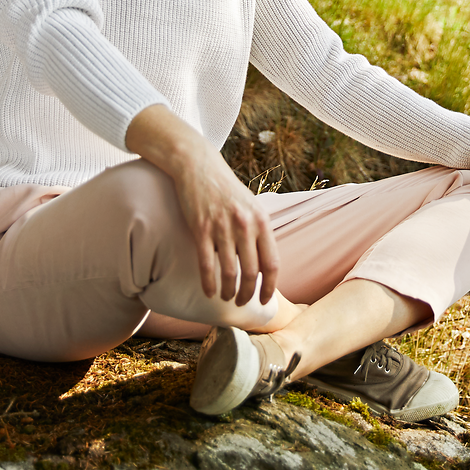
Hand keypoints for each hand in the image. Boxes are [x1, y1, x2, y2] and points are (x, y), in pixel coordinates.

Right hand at [125, 105, 279, 305]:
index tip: (265, 301)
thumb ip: (258, 231)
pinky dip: (208, 282)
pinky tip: (208, 292)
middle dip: (247, 294)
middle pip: (252, 271)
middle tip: (241, 303)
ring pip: (229, 271)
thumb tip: (264, 263)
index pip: (272, 263)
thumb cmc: (226, 189)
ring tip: (225, 298)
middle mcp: (245, 225)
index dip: (270, 287)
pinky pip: (206, 263)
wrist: (198, 165)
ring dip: (228, 291)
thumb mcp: (251, 206)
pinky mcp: (201, 228)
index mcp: (261, 221)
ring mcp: (223, 226)